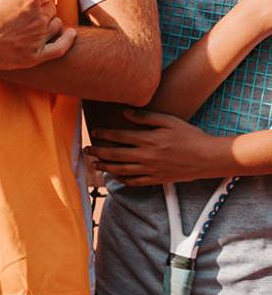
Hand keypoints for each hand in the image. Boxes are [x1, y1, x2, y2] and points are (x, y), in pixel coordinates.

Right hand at [0, 0, 75, 70]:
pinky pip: (60, 47)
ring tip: (42, 23)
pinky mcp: (36, 55)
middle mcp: (38, 17)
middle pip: (51, 7)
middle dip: (44, 6)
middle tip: (33, 10)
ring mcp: (39, 36)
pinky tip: (70, 34)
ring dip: (51, 21)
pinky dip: (68, 39)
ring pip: (56, 24)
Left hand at [85, 109, 226, 185]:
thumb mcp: (168, 121)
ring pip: (122, 170)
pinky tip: (115, 176)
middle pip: (115, 155)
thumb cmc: (189, 136)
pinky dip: (122, 180)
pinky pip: (135, 182)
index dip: (103, 134)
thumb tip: (125, 113)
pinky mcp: (157, 179)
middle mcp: (147, 156)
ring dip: (106, 167)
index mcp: (148, 140)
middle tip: (87, 150)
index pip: (119, 136)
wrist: (208, 157)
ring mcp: (151, 170)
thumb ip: (145, 117)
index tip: (94, 132)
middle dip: (98, 152)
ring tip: (95, 164)